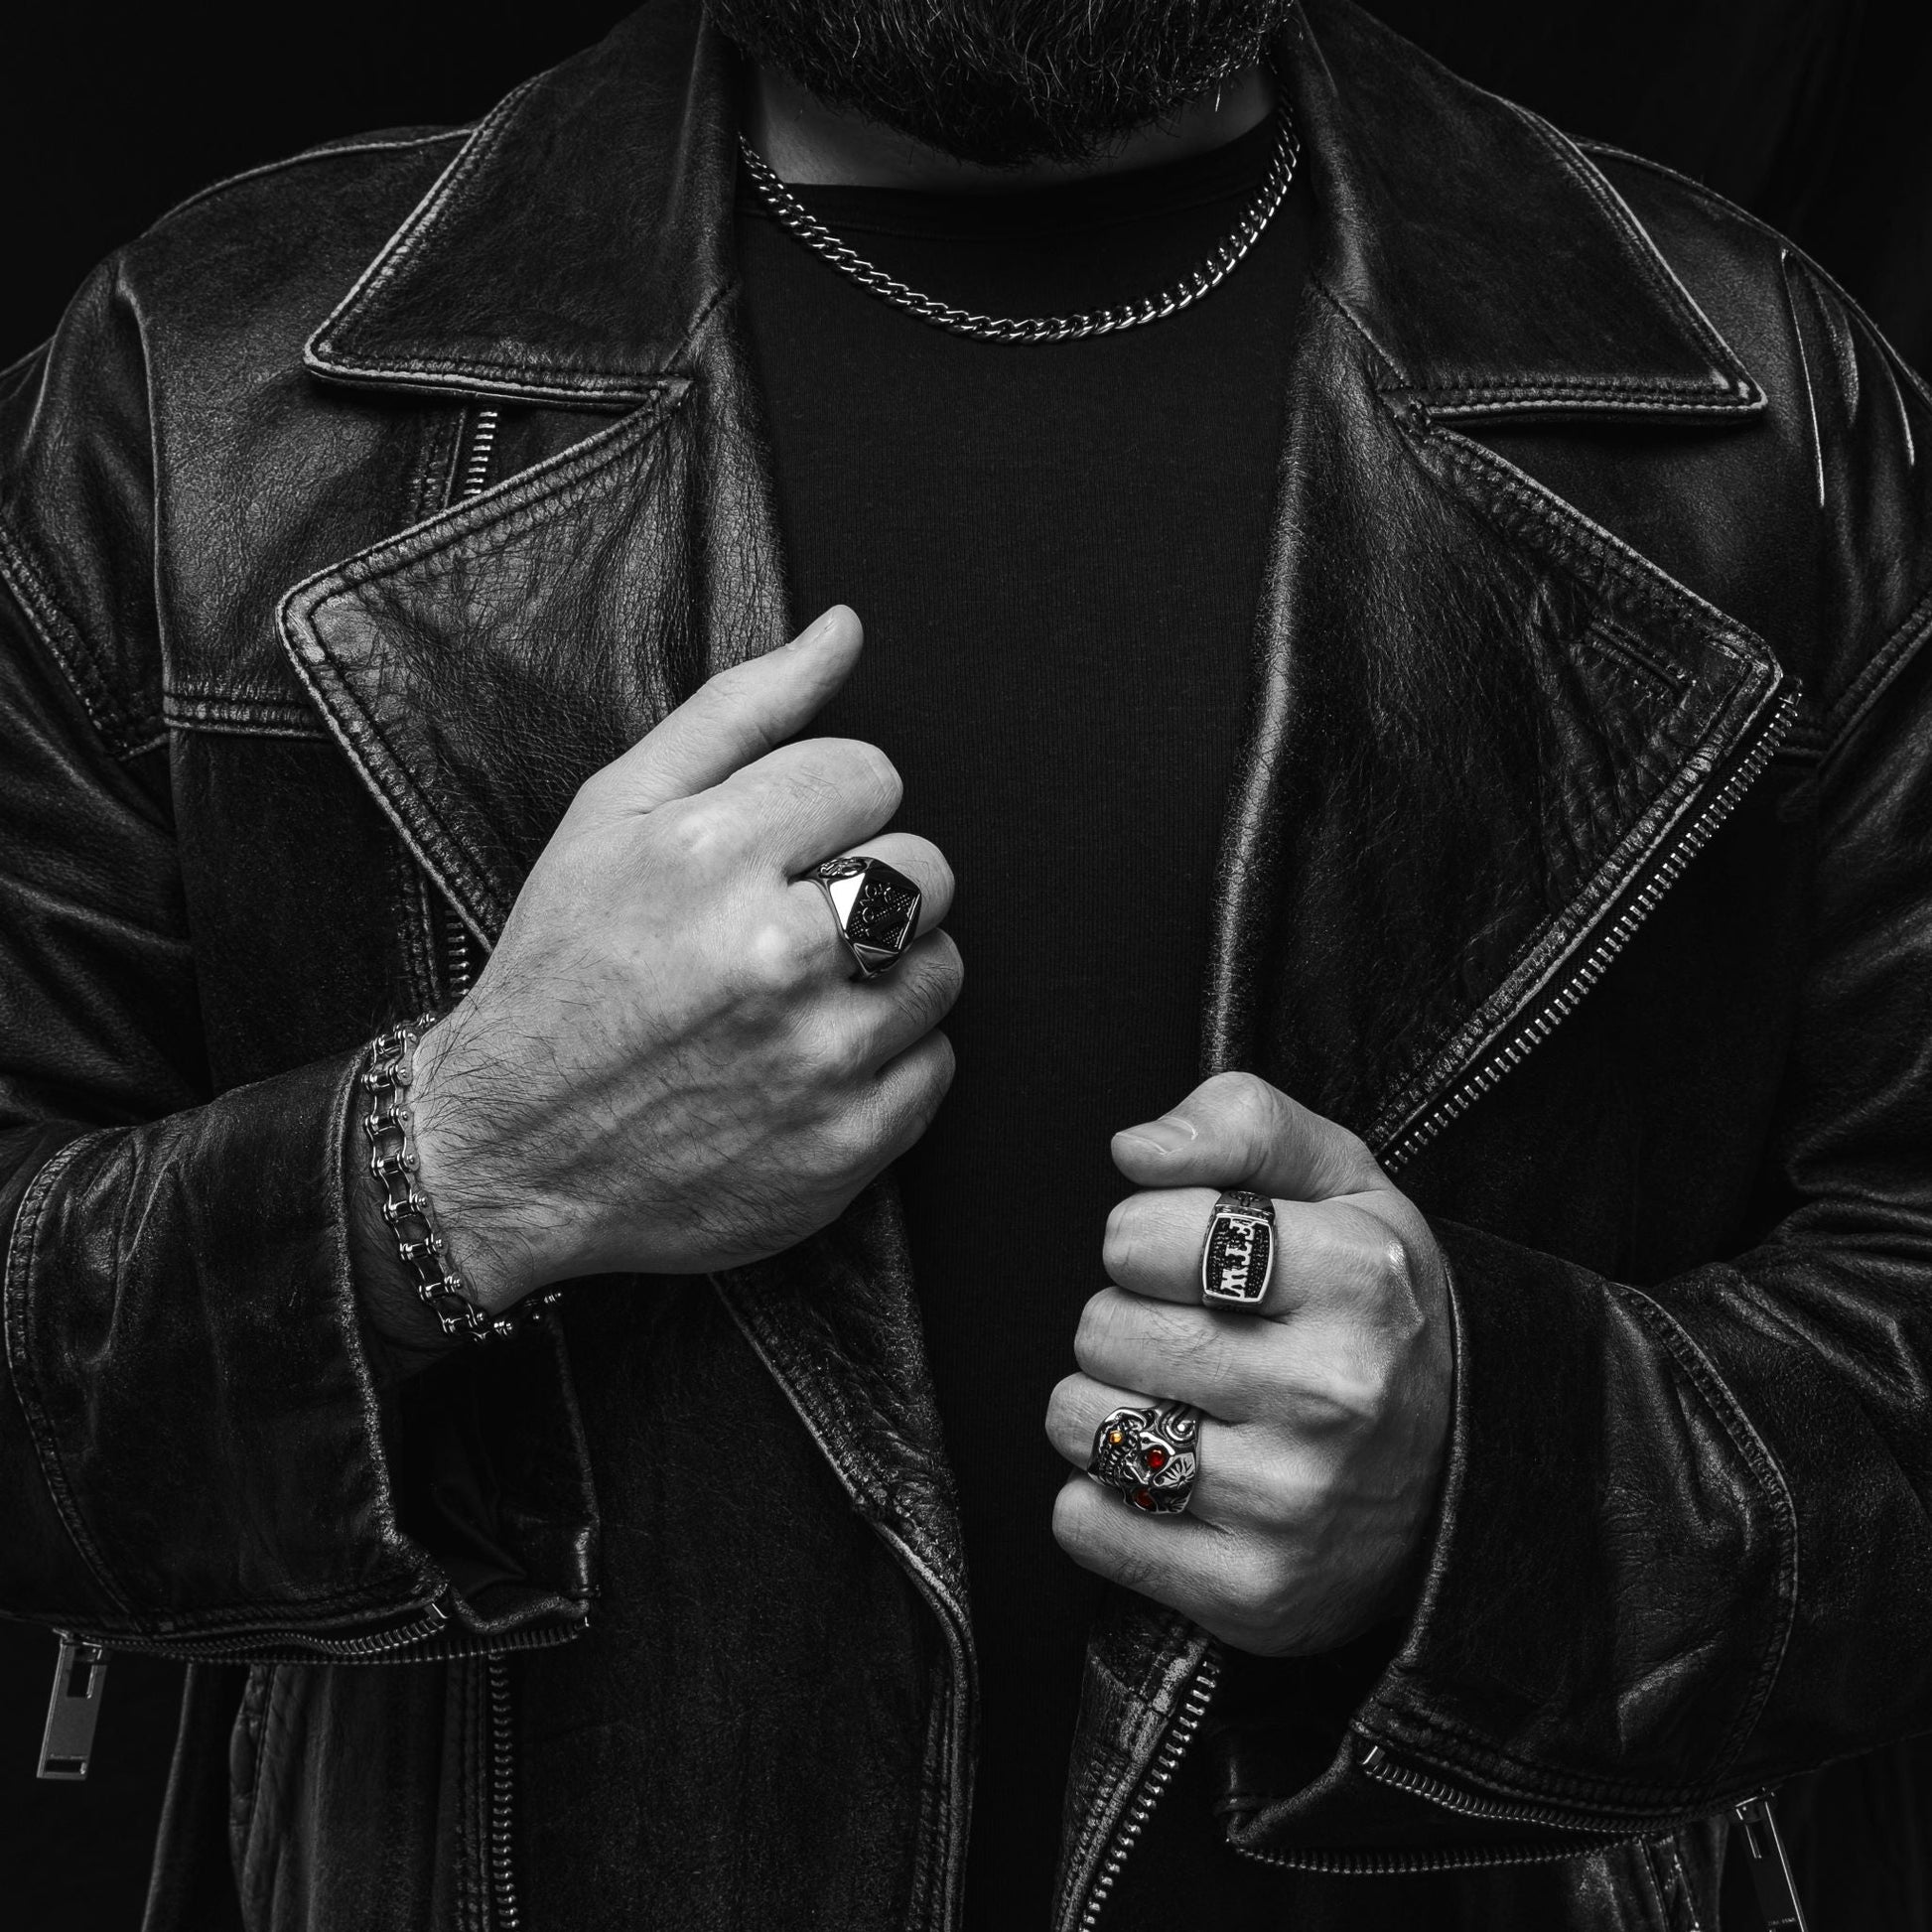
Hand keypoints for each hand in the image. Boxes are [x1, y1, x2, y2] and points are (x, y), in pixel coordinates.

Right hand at [408, 605, 959, 1307]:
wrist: (508, 1153)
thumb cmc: (562, 967)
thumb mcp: (614, 814)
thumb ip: (738, 709)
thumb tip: (846, 629)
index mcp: (712, 852)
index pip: (872, 776)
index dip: (827, 811)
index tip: (778, 853)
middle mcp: (773, 953)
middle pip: (928, 869)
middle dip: (872, 885)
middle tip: (792, 925)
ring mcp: (815, 1058)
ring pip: (943, 968)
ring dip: (888, 976)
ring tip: (799, 999)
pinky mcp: (845, 1145)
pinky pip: (937, 1066)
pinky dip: (889, 1064)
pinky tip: (809, 1066)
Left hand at [1046, 1073, 1452, 1656]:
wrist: (1467, 1479)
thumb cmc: (1372, 1310)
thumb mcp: (1342, 1183)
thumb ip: (1242, 1122)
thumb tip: (1135, 1149)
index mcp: (1359, 1276)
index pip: (1139, 1234)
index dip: (1146, 1241)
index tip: (1194, 1265)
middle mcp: (1335, 1394)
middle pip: (1100, 1328)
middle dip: (1127, 1323)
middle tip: (1196, 1342)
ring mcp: (1295, 1503)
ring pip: (1079, 1423)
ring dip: (1103, 1409)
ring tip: (1181, 1407)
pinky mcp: (1252, 1594)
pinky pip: (1083, 1521)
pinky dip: (1103, 1500)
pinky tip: (1176, 1484)